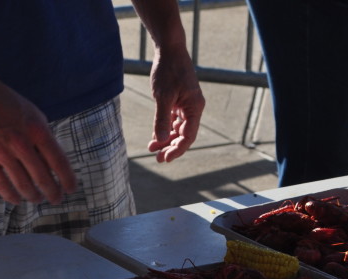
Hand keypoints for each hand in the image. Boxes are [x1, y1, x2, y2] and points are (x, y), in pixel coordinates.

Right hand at [0, 80, 76, 205]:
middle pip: (42, 178)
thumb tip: (54, 167)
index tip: (71, 190)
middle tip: (56, 200)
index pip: (59, 162)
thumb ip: (45, 139)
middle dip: (53, 193)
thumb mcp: (34, 116)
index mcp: (37, 131)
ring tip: (38, 199)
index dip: (68, 180)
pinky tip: (17, 200)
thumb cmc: (9, 105)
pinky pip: (0, 184)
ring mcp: (1, 152)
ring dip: (33, 196)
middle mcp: (21, 143)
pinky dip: (11, 196)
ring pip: (23, 185)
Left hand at [147, 48, 204, 162]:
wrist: (169, 49)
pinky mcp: (179, 100)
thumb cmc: (168, 70)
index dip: (177, 149)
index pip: (188, 136)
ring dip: (166, 139)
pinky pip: (173, 119)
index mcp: (194, 108)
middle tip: (158, 159)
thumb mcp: (163, 96)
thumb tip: (159, 140)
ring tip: (152, 148)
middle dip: (171, 147)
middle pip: (184, 135)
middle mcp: (193, 108)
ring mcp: (186, 104)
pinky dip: (164, 127)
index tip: (164, 159)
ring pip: (178, 128)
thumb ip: (161, 119)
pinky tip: (154, 136)